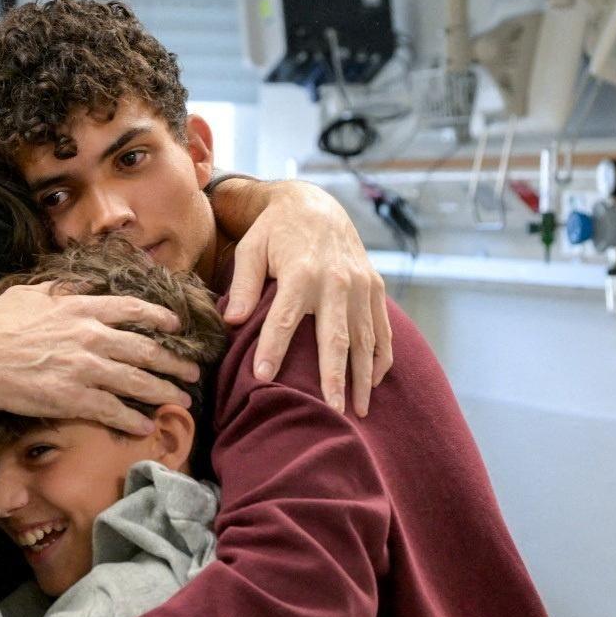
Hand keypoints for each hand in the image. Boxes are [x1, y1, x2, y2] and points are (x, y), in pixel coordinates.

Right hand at [0, 282, 199, 435]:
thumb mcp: (27, 295)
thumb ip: (55, 292)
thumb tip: (73, 288)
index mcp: (79, 308)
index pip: (131, 310)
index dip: (158, 317)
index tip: (175, 326)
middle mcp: (90, 336)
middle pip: (145, 349)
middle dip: (173, 361)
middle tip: (191, 370)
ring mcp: (85, 369)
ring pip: (137, 381)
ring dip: (163, 391)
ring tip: (181, 399)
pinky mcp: (74, 399)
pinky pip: (113, 411)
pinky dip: (133, 419)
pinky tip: (147, 425)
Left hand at [216, 179, 391, 415]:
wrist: (316, 204)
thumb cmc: (275, 231)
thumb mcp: (251, 248)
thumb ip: (243, 285)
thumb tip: (233, 321)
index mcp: (302, 271)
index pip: (285, 318)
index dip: (273, 349)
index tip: (263, 378)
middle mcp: (337, 280)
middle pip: (336, 338)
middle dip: (334, 378)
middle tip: (331, 412)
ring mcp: (360, 285)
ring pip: (365, 339)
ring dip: (362, 377)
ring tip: (358, 411)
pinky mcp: (374, 287)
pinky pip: (382, 328)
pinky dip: (381, 357)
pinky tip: (373, 383)